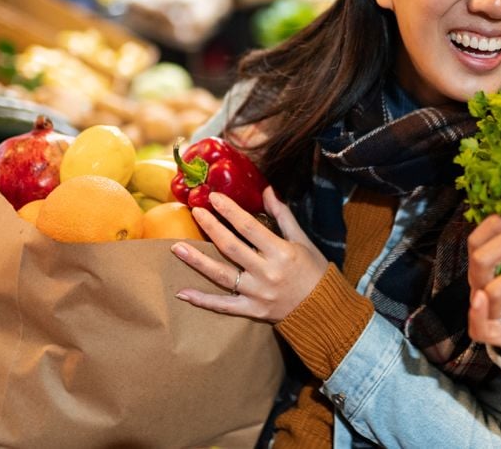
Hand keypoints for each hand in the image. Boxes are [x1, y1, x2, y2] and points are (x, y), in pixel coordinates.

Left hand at [172, 187, 328, 322]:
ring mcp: (257, 293)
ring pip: (221, 275)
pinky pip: (223, 306)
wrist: (322, 308)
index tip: (213, 197)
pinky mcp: (252, 310)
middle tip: (195, 211)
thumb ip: (282, 215)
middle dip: (211, 227)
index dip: (229, 211)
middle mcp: (267, 272)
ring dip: (197, 261)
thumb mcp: (302, 240)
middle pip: (231, 247)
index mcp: (281, 252)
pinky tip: (182, 292)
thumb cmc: (314, 270)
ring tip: (177, 248)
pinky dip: (202, 300)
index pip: (249, 227)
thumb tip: (267, 190)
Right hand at [466, 214, 500, 354]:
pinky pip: (477, 324)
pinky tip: (483, 299)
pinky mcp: (490, 334)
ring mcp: (484, 310)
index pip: (478, 240)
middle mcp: (482, 285)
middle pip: (479, 259)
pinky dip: (478, 312)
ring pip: (489, 289)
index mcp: (488, 266)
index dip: (494, 224)